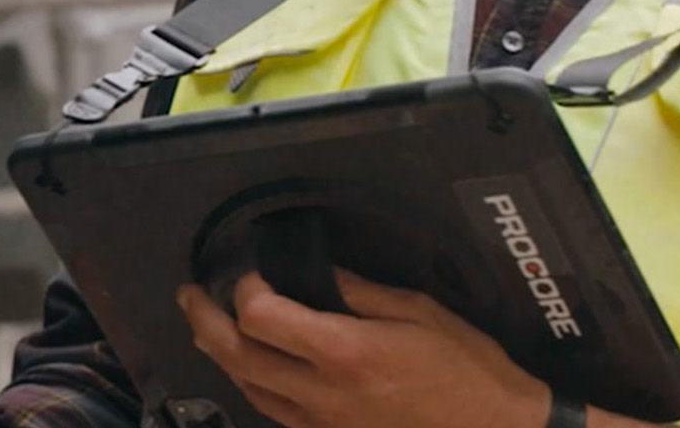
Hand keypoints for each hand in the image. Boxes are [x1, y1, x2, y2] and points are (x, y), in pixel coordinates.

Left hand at [176, 269, 551, 427]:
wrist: (489, 427)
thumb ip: (361, 292)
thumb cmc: (463, 364)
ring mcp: (319, 422)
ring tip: (207, 325)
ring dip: (219, 354)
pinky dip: (249, 383)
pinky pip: (271, 412)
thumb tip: (320, 272)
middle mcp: (320, 392)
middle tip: (190, 293)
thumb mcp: (418, 311)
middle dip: (204, 320)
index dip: (246, 288)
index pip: (262, 318)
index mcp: (344, 350)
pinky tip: (250, 367)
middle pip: (237, 356)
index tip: (252, 268)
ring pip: (246, 389)